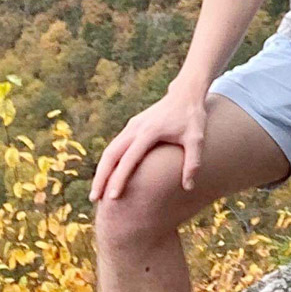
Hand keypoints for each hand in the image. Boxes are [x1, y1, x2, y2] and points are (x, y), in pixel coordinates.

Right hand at [91, 82, 210, 201]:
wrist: (185, 93)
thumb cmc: (192, 117)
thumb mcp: (196, 139)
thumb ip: (192, 162)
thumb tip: (189, 187)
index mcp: (149, 132)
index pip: (129, 159)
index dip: (120, 179)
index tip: (112, 197)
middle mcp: (135, 128)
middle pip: (110, 154)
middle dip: (101, 177)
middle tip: (94, 199)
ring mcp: (131, 126)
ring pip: (109, 150)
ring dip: (101, 170)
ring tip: (96, 192)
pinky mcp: (132, 126)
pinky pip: (115, 146)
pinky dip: (108, 162)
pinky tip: (106, 176)